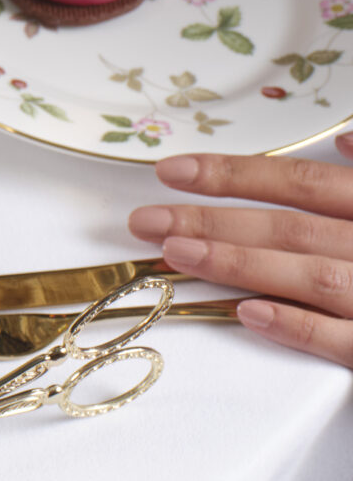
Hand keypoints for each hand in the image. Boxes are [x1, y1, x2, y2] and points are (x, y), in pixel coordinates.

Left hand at [131, 142, 352, 364]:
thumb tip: (344, 142)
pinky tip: (246, 312)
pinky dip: (298, 324)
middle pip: (292, 229)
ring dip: (241, 264)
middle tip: (147, 221)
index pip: (302, 183)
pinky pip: (347, 339)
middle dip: (214, 221)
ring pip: (311, 276)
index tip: (170, 171)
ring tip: (176, 254)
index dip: (236, 174)